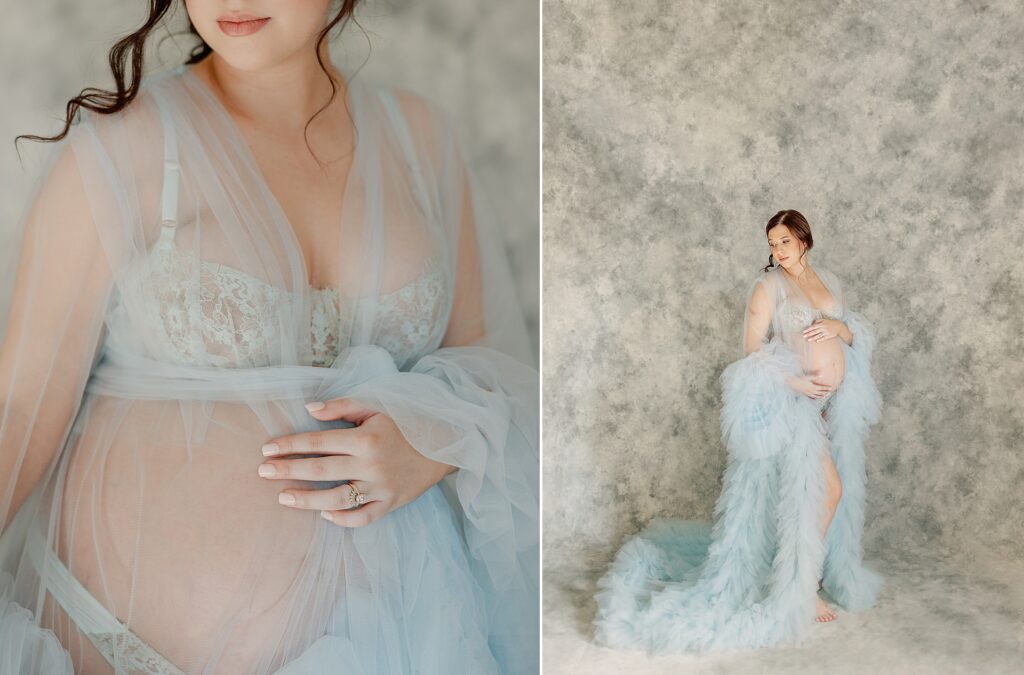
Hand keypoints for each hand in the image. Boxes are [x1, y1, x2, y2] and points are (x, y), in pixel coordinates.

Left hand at [257, 398, 455, 526]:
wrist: (446, 444)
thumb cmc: (407, 422)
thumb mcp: (377, 407)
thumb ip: (342, 407)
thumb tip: (310, 409)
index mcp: (366, 438)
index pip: (318, 442)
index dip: (290, 445)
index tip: (267, 449)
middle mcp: (372, 465)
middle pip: (321, 471)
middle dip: (288, 471)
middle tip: (262, 472)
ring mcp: (382, 488)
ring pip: (337, 500)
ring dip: (307, 500)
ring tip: (283, 498)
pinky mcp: (391, 504)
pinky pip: (363, 519)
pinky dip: (342, 520)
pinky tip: (323, 515)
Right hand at [786, 370, 834, 398]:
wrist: (793, 383)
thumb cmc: (801, 379)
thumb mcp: (808, 377)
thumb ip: (815, 376)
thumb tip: (821, 375)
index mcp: (813, 386)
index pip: (822, 388)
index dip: (827, 388)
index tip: (831, 387)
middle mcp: (811, 391)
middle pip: (820, 392)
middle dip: (826, 392)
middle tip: (830, 392)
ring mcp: (808, 393)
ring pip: (817, 395)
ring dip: (821, 396)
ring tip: (825, 396)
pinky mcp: (806, 394)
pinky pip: (812, 397)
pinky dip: (815, 397)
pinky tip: (817, 397)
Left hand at [803, 318, 838, 341]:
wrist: (839, 326)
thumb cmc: (830, 322)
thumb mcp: (824, 320)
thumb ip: (818, 321)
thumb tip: (812, 323)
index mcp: (822, 324)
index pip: (813, 327)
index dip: (808, 329)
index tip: (804, 331)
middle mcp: (823, 328)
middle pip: (815, 331)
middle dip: (809, 334)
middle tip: (803, 336)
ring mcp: (826, 332)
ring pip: (819, 335)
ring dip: (813, 338)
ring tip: (808, 340)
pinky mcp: (829, 336)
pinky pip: (824, 338)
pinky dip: (820, 339)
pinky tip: (817, 341)